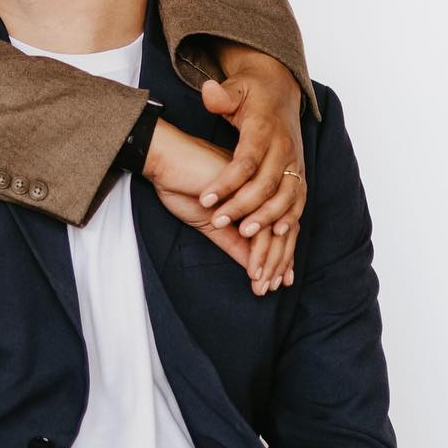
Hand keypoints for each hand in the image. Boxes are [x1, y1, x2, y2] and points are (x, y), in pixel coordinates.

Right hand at [143, 122, 277, 294]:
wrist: (164, 159)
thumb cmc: (182, 184)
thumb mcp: (211, 223)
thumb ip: (233, 242)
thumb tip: (252, 266)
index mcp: (256, 194)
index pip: (280, 228)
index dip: (282, 256)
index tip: (277, 281)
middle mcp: (262, 189)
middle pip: (283, 230)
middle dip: (279, 263)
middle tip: (270, 288)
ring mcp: (256, 186)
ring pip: (275, 230)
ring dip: (269, 261)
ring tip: (259, 283)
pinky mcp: (246, 188)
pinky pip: (259, 226)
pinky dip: (256, 251)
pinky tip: (251, 269)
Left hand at [197, 51, 307, 290]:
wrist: (280, 88)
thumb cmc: (251, 91)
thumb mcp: (235, 87)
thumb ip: (222, 95)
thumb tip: (209, 93)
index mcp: (264, 129)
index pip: (246, 161)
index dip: (226, 182)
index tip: (205, 199)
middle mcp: (283, 147)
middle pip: (266, 183)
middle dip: (243, 206)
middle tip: (219, 222)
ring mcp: (295, 161)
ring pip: (286, 195)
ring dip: (267, 217)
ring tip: (245, 234)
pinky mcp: (300, 171)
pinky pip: (299, 198)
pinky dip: (291, 216)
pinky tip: (279, 233)